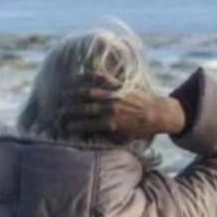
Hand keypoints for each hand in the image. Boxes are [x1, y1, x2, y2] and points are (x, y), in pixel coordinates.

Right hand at [60, 75, 185, 139]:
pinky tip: (78, 77)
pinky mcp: (119, 84)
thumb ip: (108, 138)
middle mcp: (111, 109)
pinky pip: (102, 78)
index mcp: (112, 124)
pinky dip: (89, 76)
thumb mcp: (125, 139)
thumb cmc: (140, 128)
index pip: (87, 125)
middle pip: (85, 108)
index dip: (74, 125)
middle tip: (58, 110)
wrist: (158, 113)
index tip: (65, 126)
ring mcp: (115, 95)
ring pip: (90, 93)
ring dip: (75, 93)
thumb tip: (92, 139)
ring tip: (64, 94)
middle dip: (69, 109)